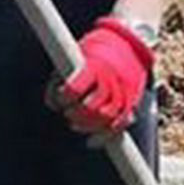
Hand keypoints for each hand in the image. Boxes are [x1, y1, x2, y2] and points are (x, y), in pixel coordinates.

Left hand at [56, 18, 154, 135]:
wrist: (129, 43)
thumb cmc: (94, 51)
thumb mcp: (75, 55)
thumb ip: (61, 76)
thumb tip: (52, 103)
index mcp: (94, 65)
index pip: (77, 86)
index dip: (65, 96)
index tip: (60, 99)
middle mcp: (111, 79)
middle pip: (93, 106)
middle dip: (76, 114)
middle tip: (68, 114)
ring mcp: (123, 92)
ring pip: (107, 116)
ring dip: (88, 125)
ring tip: (75, 125)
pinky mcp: (131, 102)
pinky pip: (122, 124)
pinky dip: (106, 135)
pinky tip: (92, 141)